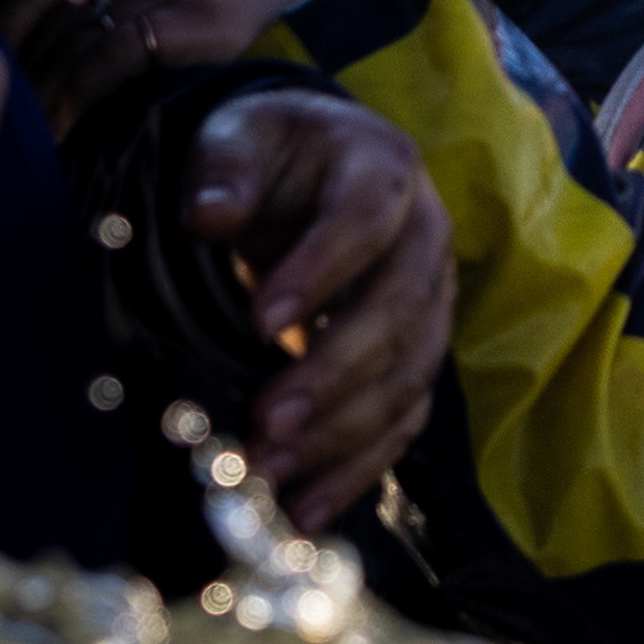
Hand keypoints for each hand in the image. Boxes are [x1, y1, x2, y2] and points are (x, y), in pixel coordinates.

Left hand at [1, 0, 325, 137]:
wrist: (339, 28)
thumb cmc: (256, 30)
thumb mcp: (185, 1)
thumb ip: (131, 9)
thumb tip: (59, 55)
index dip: (20, 40)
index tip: (12, 84)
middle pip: (56, 19)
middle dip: (33, 74)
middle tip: (23, 123)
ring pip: (74, 41)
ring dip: (50, 93)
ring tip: (42, 135)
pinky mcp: (190, 13)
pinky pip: (109, 59)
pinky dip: (81, 97)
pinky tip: (72, 129)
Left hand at [186, 87, 455, 528]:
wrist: (317, 171)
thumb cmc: (273, 154)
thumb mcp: (241, 133)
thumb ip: (225, 166)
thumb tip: (212, 216)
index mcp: (385, 170)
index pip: (365, 221)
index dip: (322, 270)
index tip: (259, 320)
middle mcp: (427, 239)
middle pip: (401, 311)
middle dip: (336, 372)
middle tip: (268, 421)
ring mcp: (431, 303)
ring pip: (411, 374)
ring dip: (347, 431)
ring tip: (274, 471)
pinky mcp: (417, 355)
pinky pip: (406, 417)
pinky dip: (363, 467)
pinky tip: (310, 509)